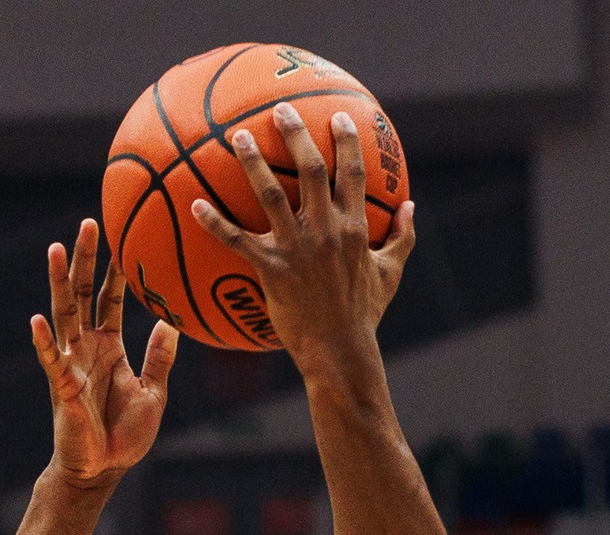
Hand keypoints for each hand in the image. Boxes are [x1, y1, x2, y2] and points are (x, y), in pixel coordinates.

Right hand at [32, 219, 177, 489]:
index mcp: (109, 346)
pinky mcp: (62, 387)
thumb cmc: (126, 435)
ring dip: (58, 282)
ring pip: (63, 314)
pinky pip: (51, 360)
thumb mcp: (154, 392)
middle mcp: (86, 348)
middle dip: (84, 259)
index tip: (119, 235)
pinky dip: (44, 341)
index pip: (110, 298)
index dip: (115, 269)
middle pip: (82, 293)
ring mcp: (71, 364)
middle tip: (88, 222)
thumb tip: (173, 323)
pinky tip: (37, 320)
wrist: (104, 470)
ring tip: (54, 249)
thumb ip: (160, 357)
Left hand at [190, 104, 416, 382]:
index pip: (353, 173)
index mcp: (356, 226)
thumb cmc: (364, 314)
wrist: (339, 350)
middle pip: (311, 170)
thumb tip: (413, 208)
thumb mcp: (390, 273)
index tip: (338, 117)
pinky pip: (236, 240)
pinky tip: (195, 205)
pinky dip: (214, 222)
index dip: (346, 141)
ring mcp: (297, 248)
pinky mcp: (271, 269)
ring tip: (237, 137)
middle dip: (296, 135)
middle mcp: (327, 229)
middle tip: (279, 109)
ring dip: (253, 163)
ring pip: (271, 195)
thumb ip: (402, 238)